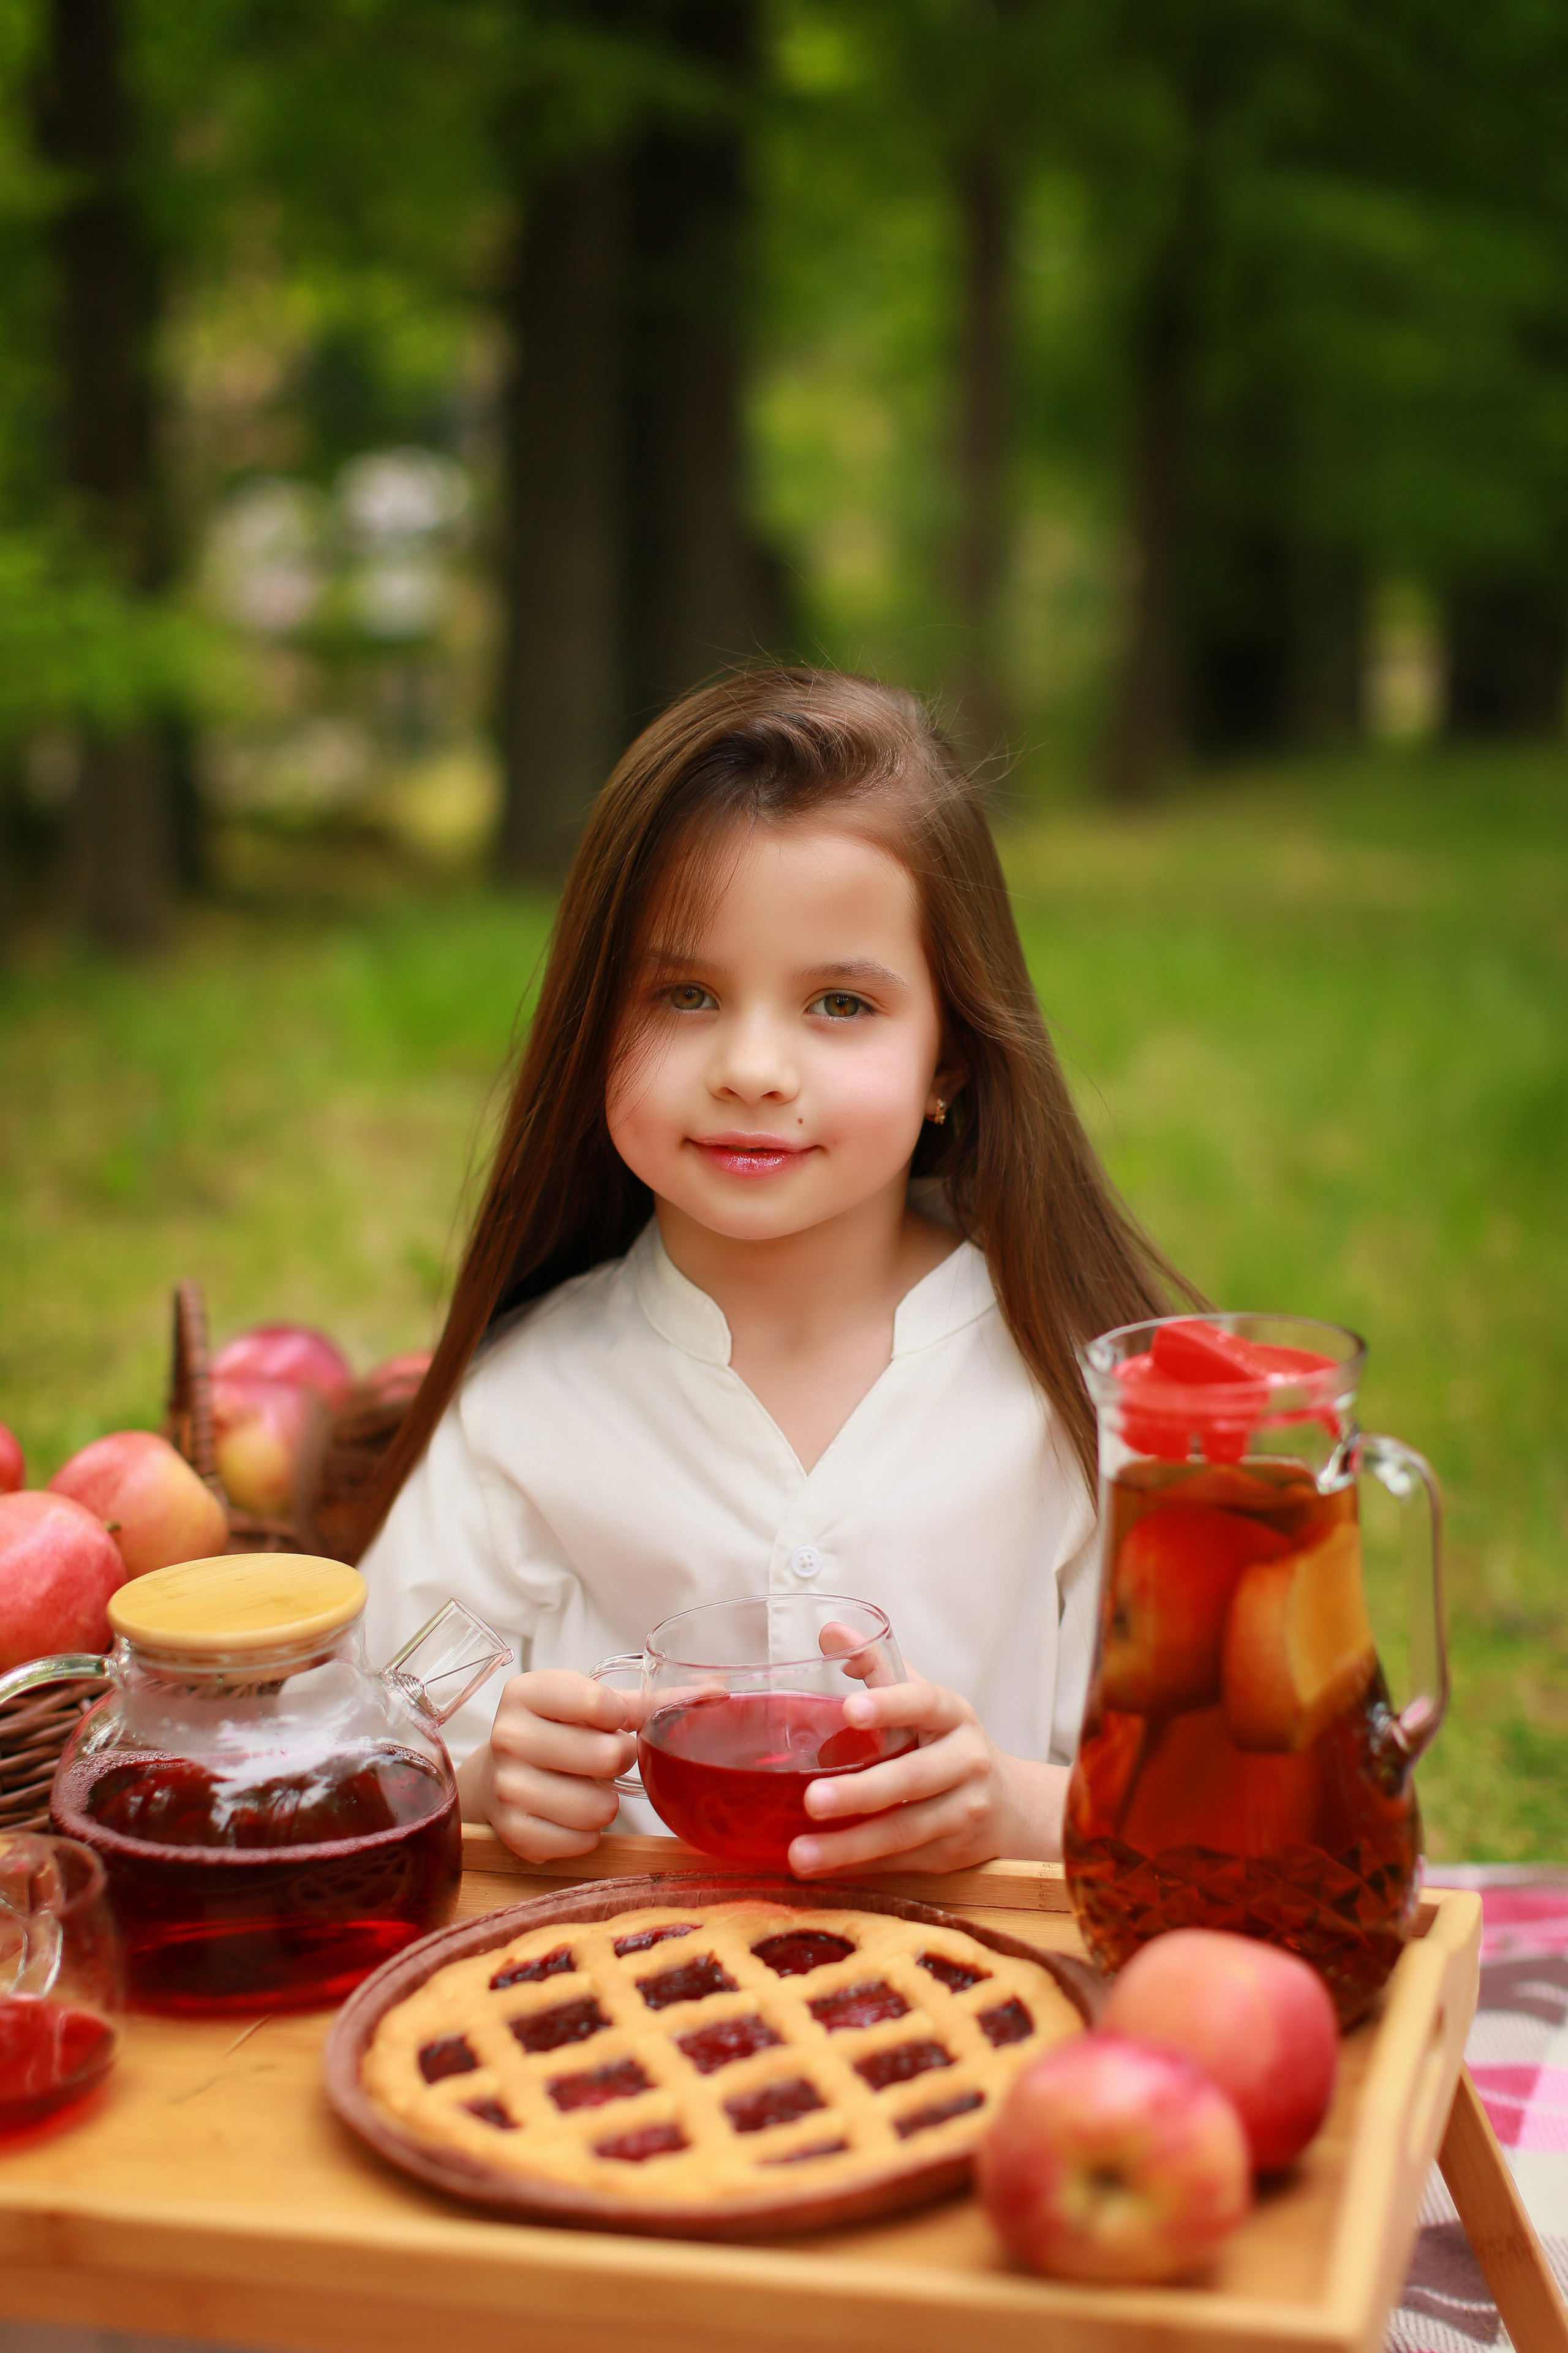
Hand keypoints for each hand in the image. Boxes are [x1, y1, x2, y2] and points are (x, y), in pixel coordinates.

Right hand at [458, 1670, 639, 1863]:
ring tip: (588, 1788)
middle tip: (606, 1758)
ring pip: (598, 1807)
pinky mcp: (514, 1831)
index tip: (610, 1721)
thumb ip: (641, 1701)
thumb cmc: (555, 1732)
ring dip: (606, 1802)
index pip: (597, 1702)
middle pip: (606, 1756)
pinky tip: (572, 1815)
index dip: (619, 1716)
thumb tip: (706, 1692)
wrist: (497, 1774)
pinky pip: (582, 1841)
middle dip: (619, 1760)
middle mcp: (508, 1737)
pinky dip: (588, 1833)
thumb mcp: (585, 1704)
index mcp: (525, 1693)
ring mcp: (507, 1787)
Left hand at [786, 1667, 1067, 1876]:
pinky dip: (860, 1867)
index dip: (888, 1704)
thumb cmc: (946, 1741)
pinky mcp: (953, 1853)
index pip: (923, 1702)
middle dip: (860, 1792)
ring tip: (800, 1854)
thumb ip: (877, 1665)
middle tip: (812, 1799)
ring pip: (906, 1831)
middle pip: (912, 1778)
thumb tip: (830, 1631)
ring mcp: (964, 1811)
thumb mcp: (922, 1701)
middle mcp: (966, 1761)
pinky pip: (902, 1862)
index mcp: (953, 1714)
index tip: (849, 1709)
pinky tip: (823, 1868)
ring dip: (851, 1846)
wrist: (1011, 1803)